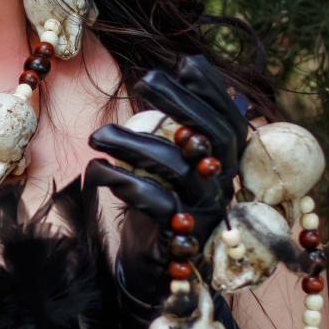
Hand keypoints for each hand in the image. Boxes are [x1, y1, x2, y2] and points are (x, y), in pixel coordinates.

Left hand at [87, 56, 249, 310]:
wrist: (153, 267)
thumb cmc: (158, 204)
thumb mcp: (169, 162)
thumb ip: (176, 126)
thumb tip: (179, 72)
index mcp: (226, 162)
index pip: (231, 119)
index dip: (214, 90)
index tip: (188, 61)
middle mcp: (222, 183)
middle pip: (213, 135)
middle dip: (180, 101)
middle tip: (146, 80)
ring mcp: (203, 209)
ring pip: (176, 165)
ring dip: (133, 143)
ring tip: (97, 136)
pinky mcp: (177, 234)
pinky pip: (153, 200)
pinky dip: (121, 180)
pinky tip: (97, 171)